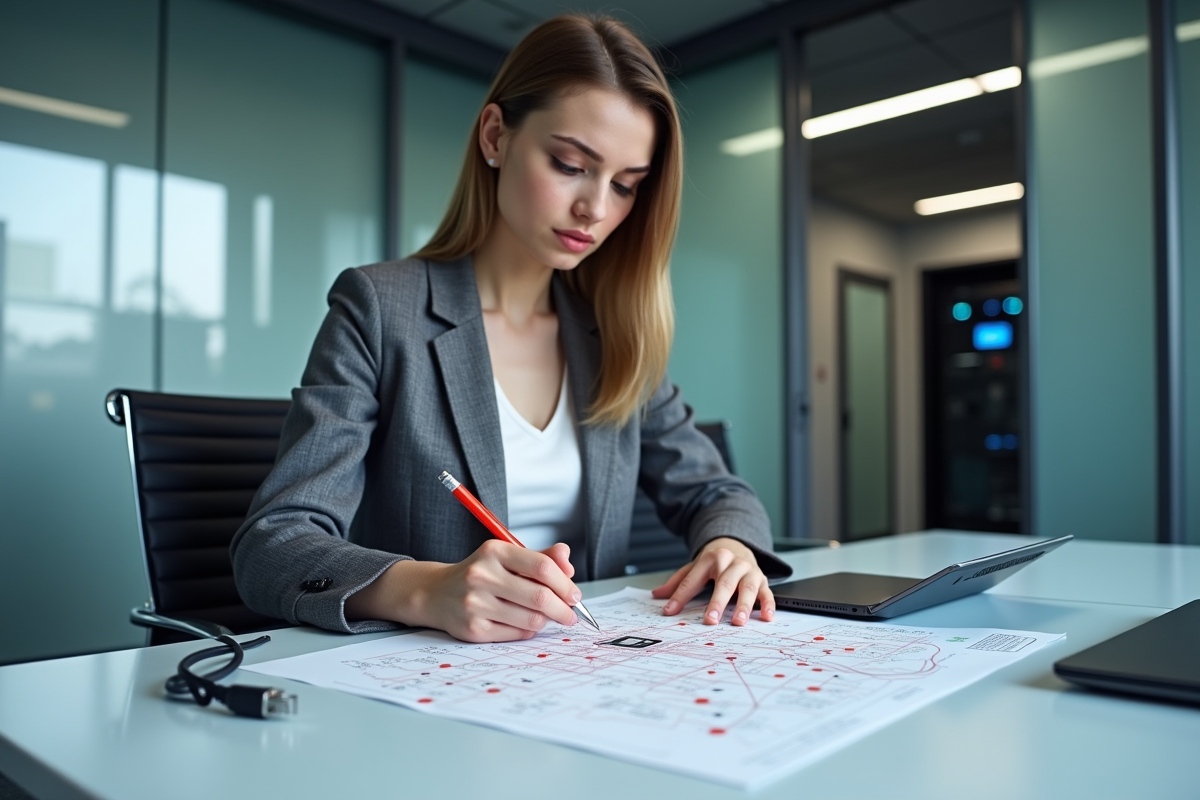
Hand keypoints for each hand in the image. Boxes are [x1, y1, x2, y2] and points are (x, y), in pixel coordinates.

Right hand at [346, 540, 580, 642]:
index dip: (565, 584)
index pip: (542, 567)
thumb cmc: (482, 574)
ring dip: (547, 621)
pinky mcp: (473, 629)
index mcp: (494, 551)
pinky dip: (528, 631)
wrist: (437, 593)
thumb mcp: (507, 557)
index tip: (575, 595)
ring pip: (531, 619)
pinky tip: (524, 623)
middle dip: (563, 609)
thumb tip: (568, 562)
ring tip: (547, 617)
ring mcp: (475, 604)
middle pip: (539, 597)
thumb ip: (541, 558)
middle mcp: (481, 575)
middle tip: (571, 614)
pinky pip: (517, 634)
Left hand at [650, 537, 774, 625]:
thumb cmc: (714, 562)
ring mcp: (749, 570)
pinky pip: (767, 592)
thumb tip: (657, 595)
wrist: (737, 545)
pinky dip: (768, 605)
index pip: (693, 580)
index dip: (680, 596)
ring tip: (738, 622)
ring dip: (744, 606)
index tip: (670, 612)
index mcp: (711, 558)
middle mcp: (732, 562)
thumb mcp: (694, 567)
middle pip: (724, 583)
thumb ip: (678, 582)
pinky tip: (766, 617)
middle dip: (717, 602)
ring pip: (747, 588)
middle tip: (711, 620)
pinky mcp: (762, 579)